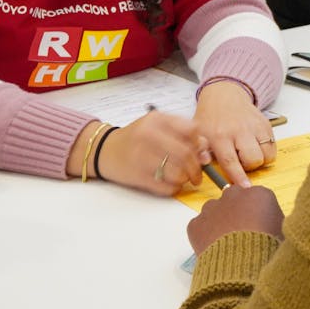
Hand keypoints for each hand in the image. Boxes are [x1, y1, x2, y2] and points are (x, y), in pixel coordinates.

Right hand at [94, 112, 210, 195]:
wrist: (104, 150)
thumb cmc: (136, 138)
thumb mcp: (157, 127)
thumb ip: (182, 134)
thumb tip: (205, 152)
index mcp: (157, 119)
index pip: (192, 130)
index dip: (200, 144)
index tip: (200, 152)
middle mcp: (149, 134)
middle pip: (186, 154)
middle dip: (197, 168)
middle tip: (197, 175)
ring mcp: (142, 155)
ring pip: (178, 173)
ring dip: (185, 179)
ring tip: (183, 179)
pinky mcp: (137, 175)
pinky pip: (166, 187)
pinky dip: (173, 188)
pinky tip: (170, 184)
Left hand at [187, 184, 283, 254]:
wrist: (242, 268)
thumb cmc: (267, 251)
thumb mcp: (282, 233)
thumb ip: (273, 221)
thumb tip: (270, 225)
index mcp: (258, 194)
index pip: (256, 197)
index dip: (256, 213)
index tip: (258, 226)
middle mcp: (234, 195)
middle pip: (234, 198)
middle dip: (236, 211)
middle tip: (240, 233)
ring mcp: (212, 208)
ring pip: (214, 210)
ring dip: (218, 222)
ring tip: (226, 243)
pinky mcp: (196, 223)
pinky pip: (199, 226)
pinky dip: (204, 235)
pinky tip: (214, 249)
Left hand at [194, 79, 276, 187]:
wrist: (224, 94)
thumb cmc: (210, 118)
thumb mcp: (198, 134)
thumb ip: (200, 154)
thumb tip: (201, 172)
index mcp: (219, 135)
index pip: (230, 161)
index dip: (238, 177)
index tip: (245, 187)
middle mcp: (239, 130)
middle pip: (254, 159)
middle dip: (250, 166)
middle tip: (241, 160)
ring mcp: (254, 126)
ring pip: (267, 155)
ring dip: (260, 159)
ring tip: (248, 152)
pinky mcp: (265, 123)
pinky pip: (273, 145)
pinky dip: (267, 150)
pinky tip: (255, 145)